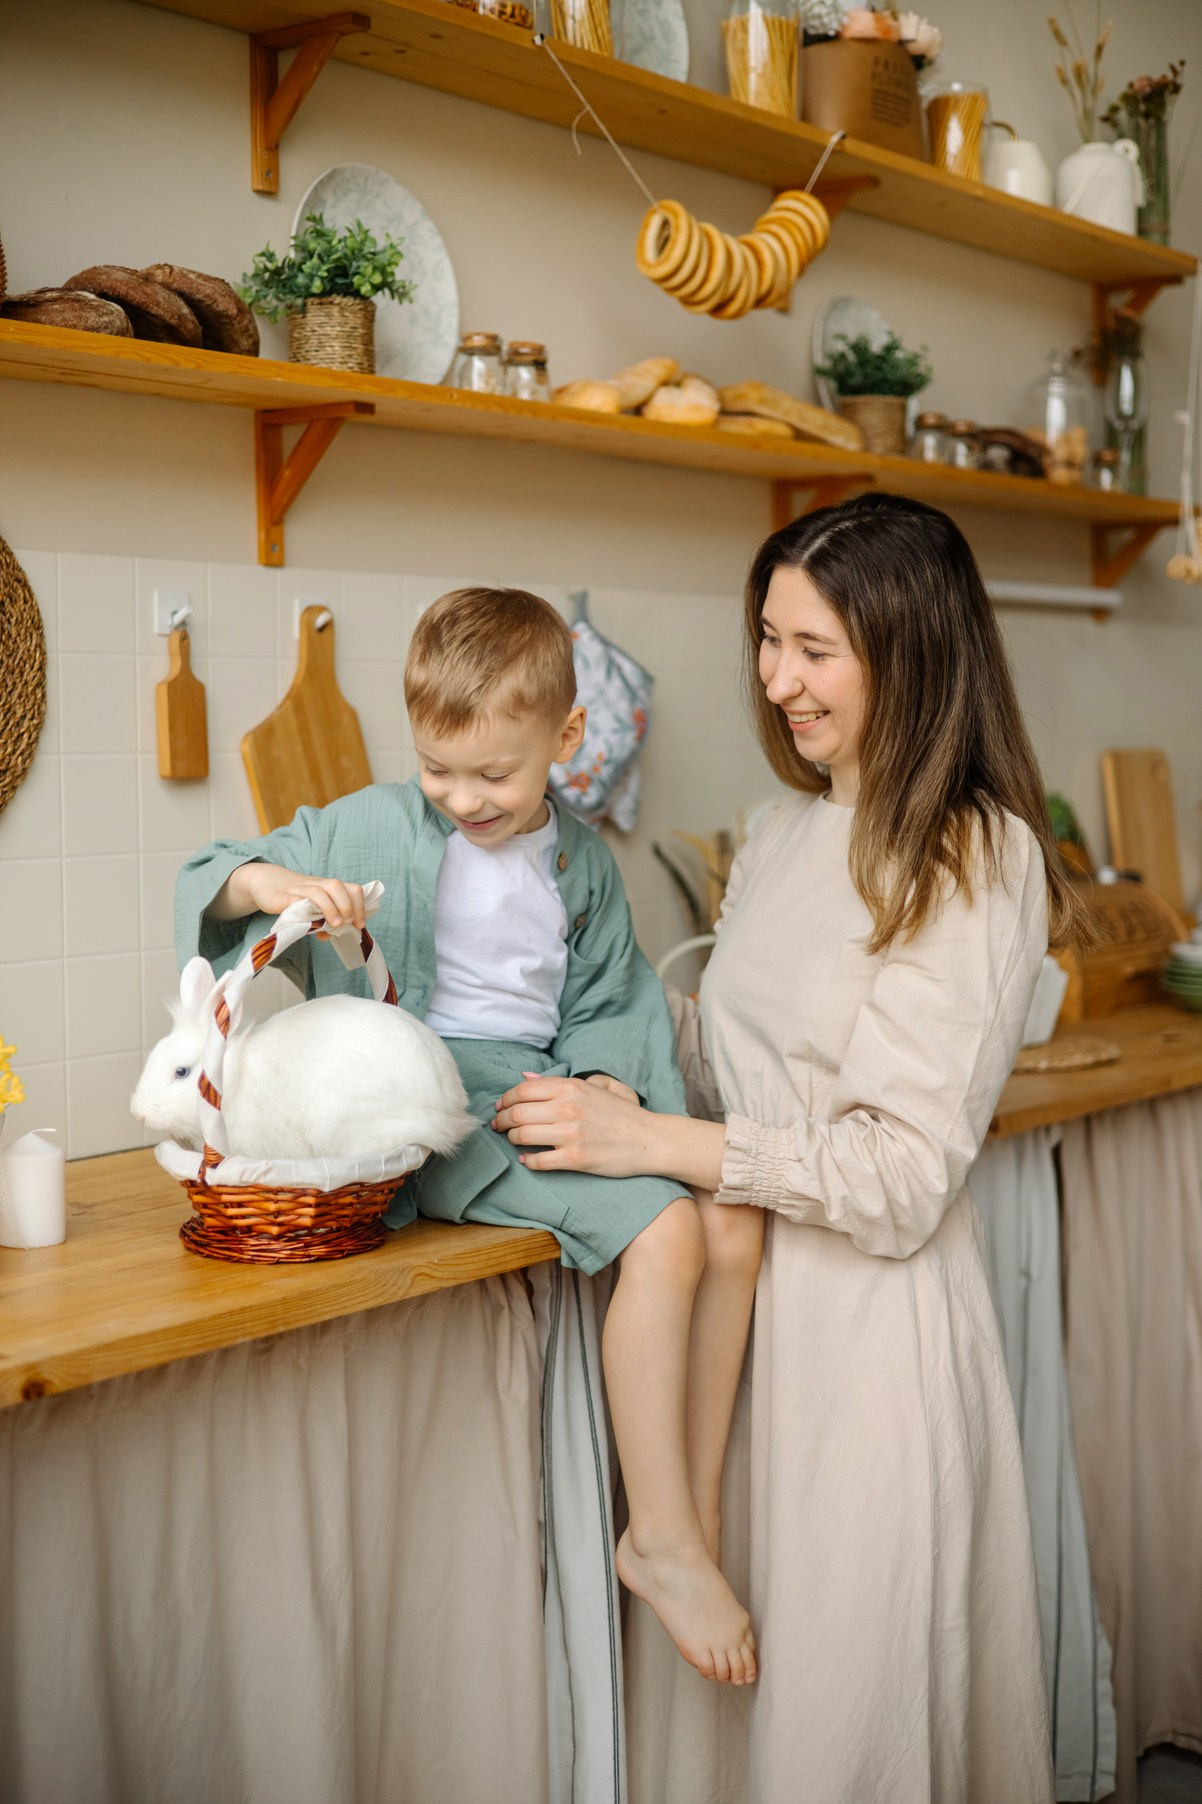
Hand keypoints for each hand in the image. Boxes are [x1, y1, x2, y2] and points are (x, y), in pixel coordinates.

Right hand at [241, 864, 366, 932]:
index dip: (359, 906)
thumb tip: (329, 935)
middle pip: (336, 885)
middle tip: (347, 923)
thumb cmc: (293, 896)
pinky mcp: (280, 897)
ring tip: (334, 925)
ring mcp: (297, 889)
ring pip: (317, 891)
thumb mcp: (312, 909)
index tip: (359, 924)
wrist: (264, 881)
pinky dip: (303, 909)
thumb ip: (322, 921)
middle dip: (347, 905)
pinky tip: (307, 922)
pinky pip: (293, 900)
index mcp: (326, 887)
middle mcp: (315, 885)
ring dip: (330, 908)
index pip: (351, 889)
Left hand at [492, 1074, 656, 1177]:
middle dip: (503, 1120)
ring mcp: (570, 1134)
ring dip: (512, 1139)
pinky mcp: (576, 1159)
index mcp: (571, 1087)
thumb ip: (558, 1083)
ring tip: (514, 1140)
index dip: (505, 1099)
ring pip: (522, 1136)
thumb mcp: (594, 1088)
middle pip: (517, 1113)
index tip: (500, 1107)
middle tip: (500, 1125)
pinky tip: (527, 1159)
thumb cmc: (621, 1113)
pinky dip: (527, 1161)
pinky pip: (538, 1161)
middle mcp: (567, 1108)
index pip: (523, 1090)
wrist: (649, 1139)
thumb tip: (526, 1078)